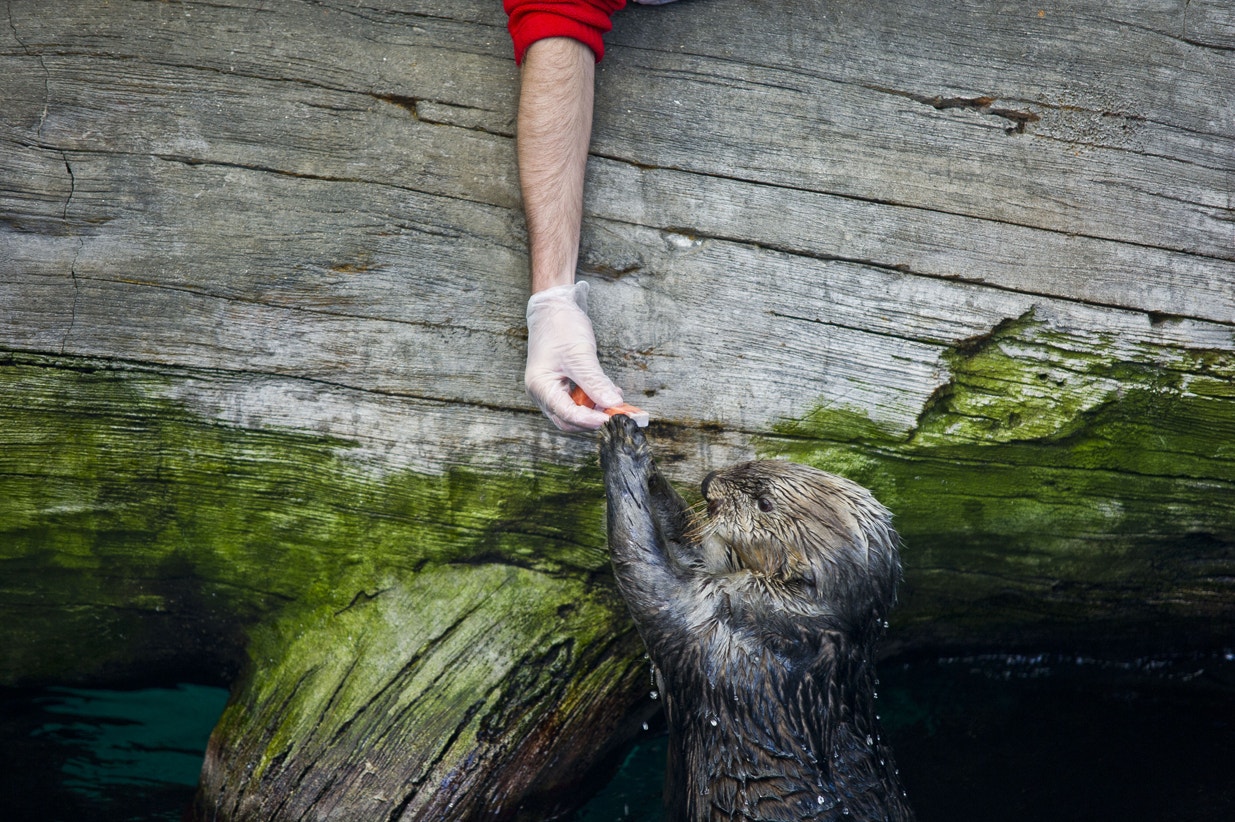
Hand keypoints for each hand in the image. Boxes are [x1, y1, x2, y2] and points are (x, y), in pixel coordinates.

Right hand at [525, 282, 624, 431]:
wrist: (554, 306)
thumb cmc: (560, 326)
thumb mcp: (580, 354)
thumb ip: (596, 382)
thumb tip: (613, 404)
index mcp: (541, 387)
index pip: (567, 414)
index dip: (591, 419)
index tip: (613, 418)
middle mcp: (543, 393)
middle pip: (570, 420)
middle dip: (594, 418)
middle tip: (619, 414)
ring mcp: (551, 390)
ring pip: (576, 412)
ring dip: (597, 409)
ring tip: (617, 401)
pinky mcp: (562, 385)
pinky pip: (579, 400)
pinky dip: (595, 399)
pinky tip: (610, 392)